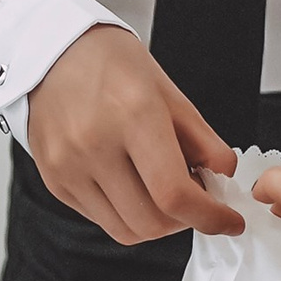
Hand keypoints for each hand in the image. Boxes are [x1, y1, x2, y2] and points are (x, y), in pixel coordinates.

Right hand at [28, 25, 244, 245]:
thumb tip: (224, 173)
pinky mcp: (55, 181)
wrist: (53, 50)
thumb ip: (201, 138)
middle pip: (151, 222)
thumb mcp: (167, 90)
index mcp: (133, 116)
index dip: (208, 216)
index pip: (174, 193)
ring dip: (155, 222)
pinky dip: (126, 212)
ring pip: (125, 230)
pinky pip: (100, 219)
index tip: (227, 220)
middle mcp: (95, 145)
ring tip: (162, 190)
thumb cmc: (109, 63)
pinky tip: (132, 184)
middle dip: (184, 220)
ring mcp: (69, 167)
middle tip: (195, 197)